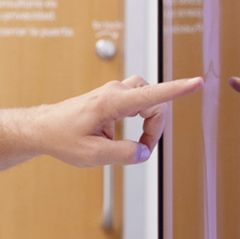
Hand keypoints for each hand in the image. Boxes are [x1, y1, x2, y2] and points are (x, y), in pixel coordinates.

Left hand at [37, 75, 202, 166]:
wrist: (42, 128)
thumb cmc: (62, 139)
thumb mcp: (93, 155)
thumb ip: (124, 155)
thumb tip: (144, 152)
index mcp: (111, 102)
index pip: (152, 94)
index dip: (177, 90)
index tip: (197, 82)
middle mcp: (115, 92)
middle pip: (154, 101)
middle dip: (156, 127)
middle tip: (141, 150)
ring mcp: (113, 91)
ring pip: (148, 99)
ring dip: (149, 122)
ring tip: (134, 144)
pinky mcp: (111, 96)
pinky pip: (138, 102)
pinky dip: (139, 119)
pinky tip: (119, 136)